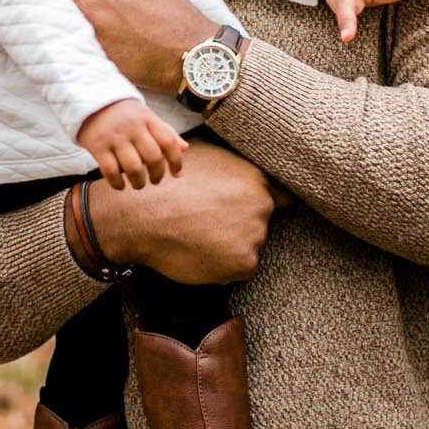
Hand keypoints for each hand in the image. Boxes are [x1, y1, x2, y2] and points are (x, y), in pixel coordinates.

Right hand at [77, 99, 188, 189]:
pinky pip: (111, 171)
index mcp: (148, 119)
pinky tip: (121, 185)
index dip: (176, 160)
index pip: (168, 141)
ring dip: (139, 182)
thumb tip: (185, 150)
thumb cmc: (125, 113)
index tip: (176, 173)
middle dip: (157, 174)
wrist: (91, 100)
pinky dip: (117, 183)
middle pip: (153, 157)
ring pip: (133, 167)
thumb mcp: (147, 117)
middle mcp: (132, 127)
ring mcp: (114, 137)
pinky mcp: (97, 146)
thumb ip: (166, 132)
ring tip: (139, 184)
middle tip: (155, 180)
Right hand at [86, 142, 284, 283]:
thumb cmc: (166, 186)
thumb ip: (229, 166)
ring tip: (199, 239)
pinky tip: (200, 254)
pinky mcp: (244, 262)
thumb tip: (237, 162)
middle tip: (209, 227)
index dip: (275, 204)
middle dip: (241, 228)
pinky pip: (239, 269)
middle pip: (261, 224)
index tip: (272, 211)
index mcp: (254, 178)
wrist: (143, 215)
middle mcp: (261, 204)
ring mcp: (255, 234)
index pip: (285, 195)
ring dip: (231, 248)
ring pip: (249, 247)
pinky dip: (223, 268)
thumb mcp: (203, 159)